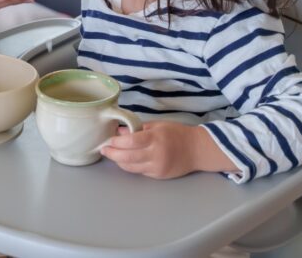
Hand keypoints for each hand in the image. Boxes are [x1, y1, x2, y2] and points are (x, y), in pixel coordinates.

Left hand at [100, 122, 235, 179]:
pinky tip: (125, 160)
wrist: (197, 150)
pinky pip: (140, 171)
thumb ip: (138, 129)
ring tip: (112, 154)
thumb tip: (119, 131)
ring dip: (119, 161)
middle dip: (112, 154)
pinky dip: (130, 166)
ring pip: (131, 167)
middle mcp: (156, 154)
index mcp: (156, 138)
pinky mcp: (159, 176)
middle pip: (127, 157)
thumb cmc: (177, 133)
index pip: (131, 141)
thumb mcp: (158, 125)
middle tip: (104, 150)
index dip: (117, 142)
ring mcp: (157, 167)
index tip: (108, 140)